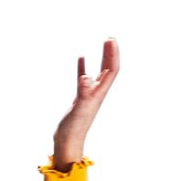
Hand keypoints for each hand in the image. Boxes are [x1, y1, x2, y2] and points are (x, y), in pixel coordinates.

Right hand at [52, 39, 120, 170]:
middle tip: (111, 37)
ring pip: (98, 73)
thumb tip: (86, 78)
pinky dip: (83, 67)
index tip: (111, 39)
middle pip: (109, 70)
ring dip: (103, 57)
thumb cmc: (73, 130)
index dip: (113, 55)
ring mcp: (88, 96)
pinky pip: (83, 79)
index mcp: (99, 94)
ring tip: (104, 43)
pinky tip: (82, 58)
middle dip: (111, 53)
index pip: (111, 71)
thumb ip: (83, 94)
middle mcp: (97, 94)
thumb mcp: (79, 110)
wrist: (68, 144)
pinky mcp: (79, 99)